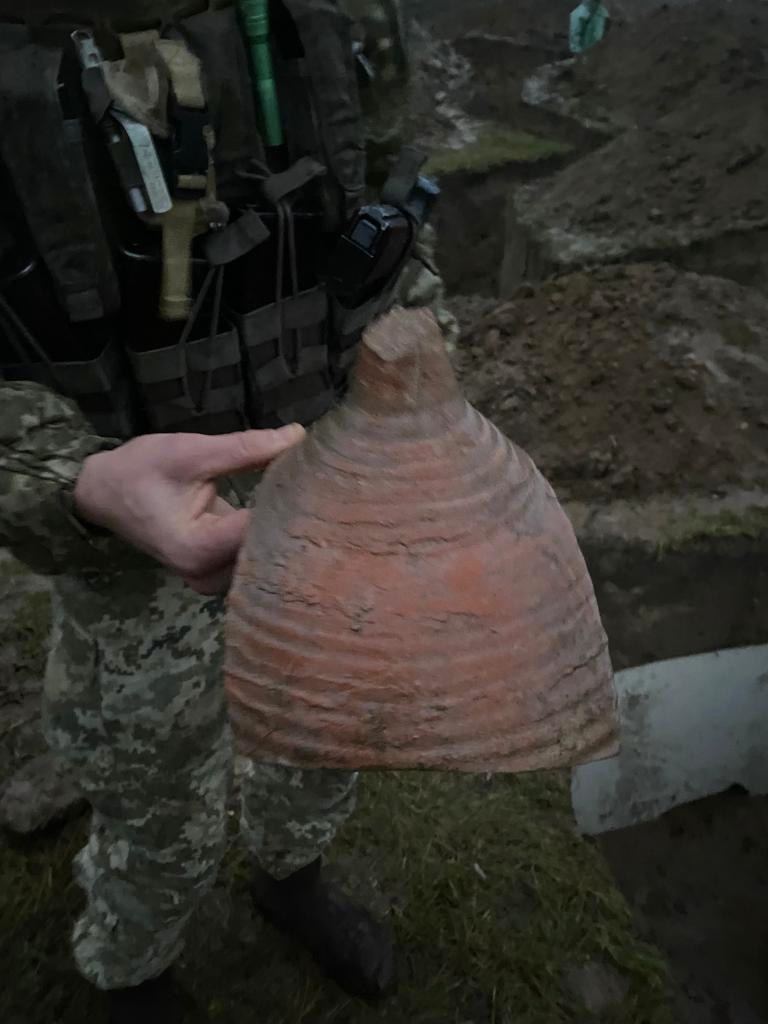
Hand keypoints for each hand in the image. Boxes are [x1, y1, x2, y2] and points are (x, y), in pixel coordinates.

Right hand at [74, 426, 304, 593]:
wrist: (103, 492)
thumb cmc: (140, 470)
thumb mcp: (191, 452)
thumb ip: (245, 448)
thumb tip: (299, 435)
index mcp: (197, 549)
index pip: (262, 533)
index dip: (294, 509)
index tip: (323, 486)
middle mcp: (205, 574)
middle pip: (267, 555)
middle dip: (294, 524)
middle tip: (329, 492)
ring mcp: (210, 578)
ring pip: (263, 562)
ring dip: (284, 533)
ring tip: (314, 501)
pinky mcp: (215, 572)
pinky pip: (253, 559)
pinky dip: (270, 538)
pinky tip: (292, 513)